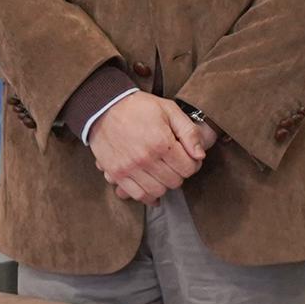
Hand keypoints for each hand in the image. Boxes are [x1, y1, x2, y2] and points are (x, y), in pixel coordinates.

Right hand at [89, 94, 207, 203]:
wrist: (104, 107)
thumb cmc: (139, 107)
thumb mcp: (169, 110)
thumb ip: (189, 132)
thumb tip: (200, 155)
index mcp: (161, 142)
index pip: (189, 168)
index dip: (193, 163)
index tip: (188, 157)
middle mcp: (145, 158)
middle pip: (175, 181)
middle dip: (179, 173)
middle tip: (174, 163)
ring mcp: (129, 168)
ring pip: (158, 191)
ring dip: (164, 184)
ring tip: (162, 172)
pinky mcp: (117, 174)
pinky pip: (138, 195)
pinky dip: (148, 196)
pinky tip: (152, 188)